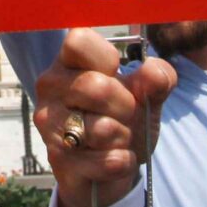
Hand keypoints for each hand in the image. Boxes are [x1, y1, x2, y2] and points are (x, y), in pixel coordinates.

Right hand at [30, 29, 174, 206]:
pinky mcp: (59, 160)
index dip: (107, 58)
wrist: (112, 166)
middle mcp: (51, 87)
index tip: (115, 72)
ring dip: (125, 137)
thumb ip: (157, 79)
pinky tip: (117, 158)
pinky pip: (108, 161)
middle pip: (95, 87)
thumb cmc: (124, 118)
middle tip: (126, 113)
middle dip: (126, 106)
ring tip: (118, 137)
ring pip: (102, 129)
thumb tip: (152, 71)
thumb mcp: (147, 94)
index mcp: (68, 62)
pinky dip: (124, 161)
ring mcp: (49, 124)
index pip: (78, 41)